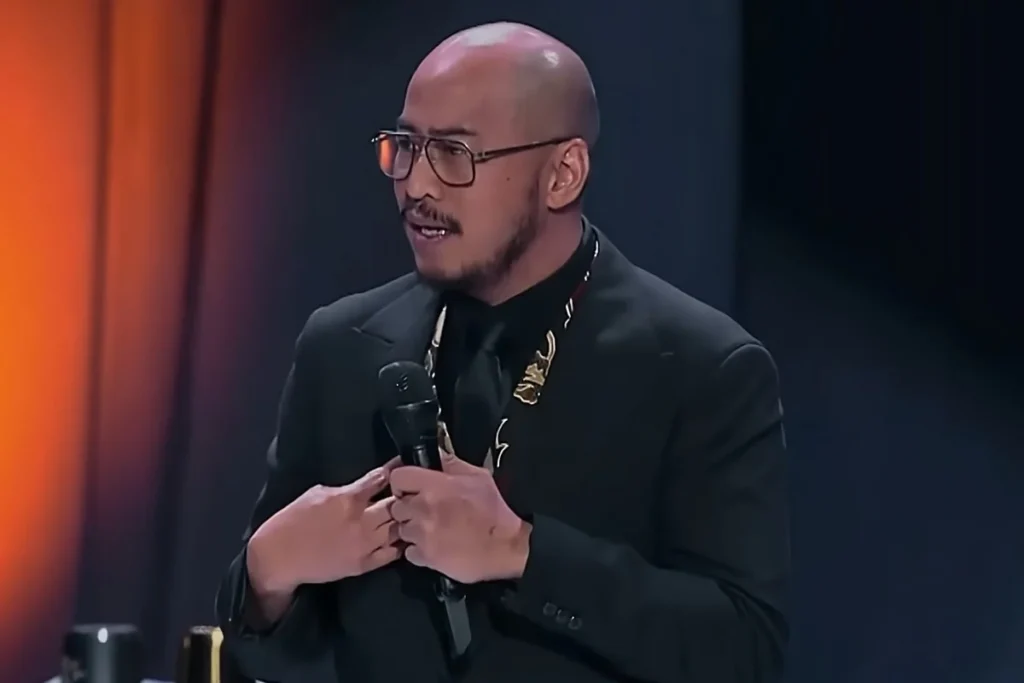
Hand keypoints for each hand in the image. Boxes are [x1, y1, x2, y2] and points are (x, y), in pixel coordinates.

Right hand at [247, 458, 401, 596]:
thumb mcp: (316, 493)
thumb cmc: (292, 521)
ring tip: (410, 515)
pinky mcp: (364, 564)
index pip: (381, 479)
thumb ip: (345, 489)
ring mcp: (364, 544)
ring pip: (399, 529)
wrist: (279, 557)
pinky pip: (392, 553)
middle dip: (404, 497)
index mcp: (348, 499)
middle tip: (410, 493)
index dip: (394, 471)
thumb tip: (364, 486)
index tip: (403, 467)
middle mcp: (361, 521)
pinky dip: (399, 544)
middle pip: (396, 505)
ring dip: (404, 521)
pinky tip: (402, 538)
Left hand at [388, 449, 530, 583]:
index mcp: (435, 486)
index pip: (398, 477)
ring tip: (432, 530)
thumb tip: (436, 453)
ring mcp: (423, 535)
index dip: (402, 482)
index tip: (410, 489)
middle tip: (424, 511)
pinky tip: (435, 547)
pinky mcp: (426, 558)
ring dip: (413, 529)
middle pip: (396, 506)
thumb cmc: (495, 511)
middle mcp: (423, 509)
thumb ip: (452, 463)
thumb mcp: (479, 477)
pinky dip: (419, 551)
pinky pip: (410, 552)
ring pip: (402, 530)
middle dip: (407, 508)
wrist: (507, 547)